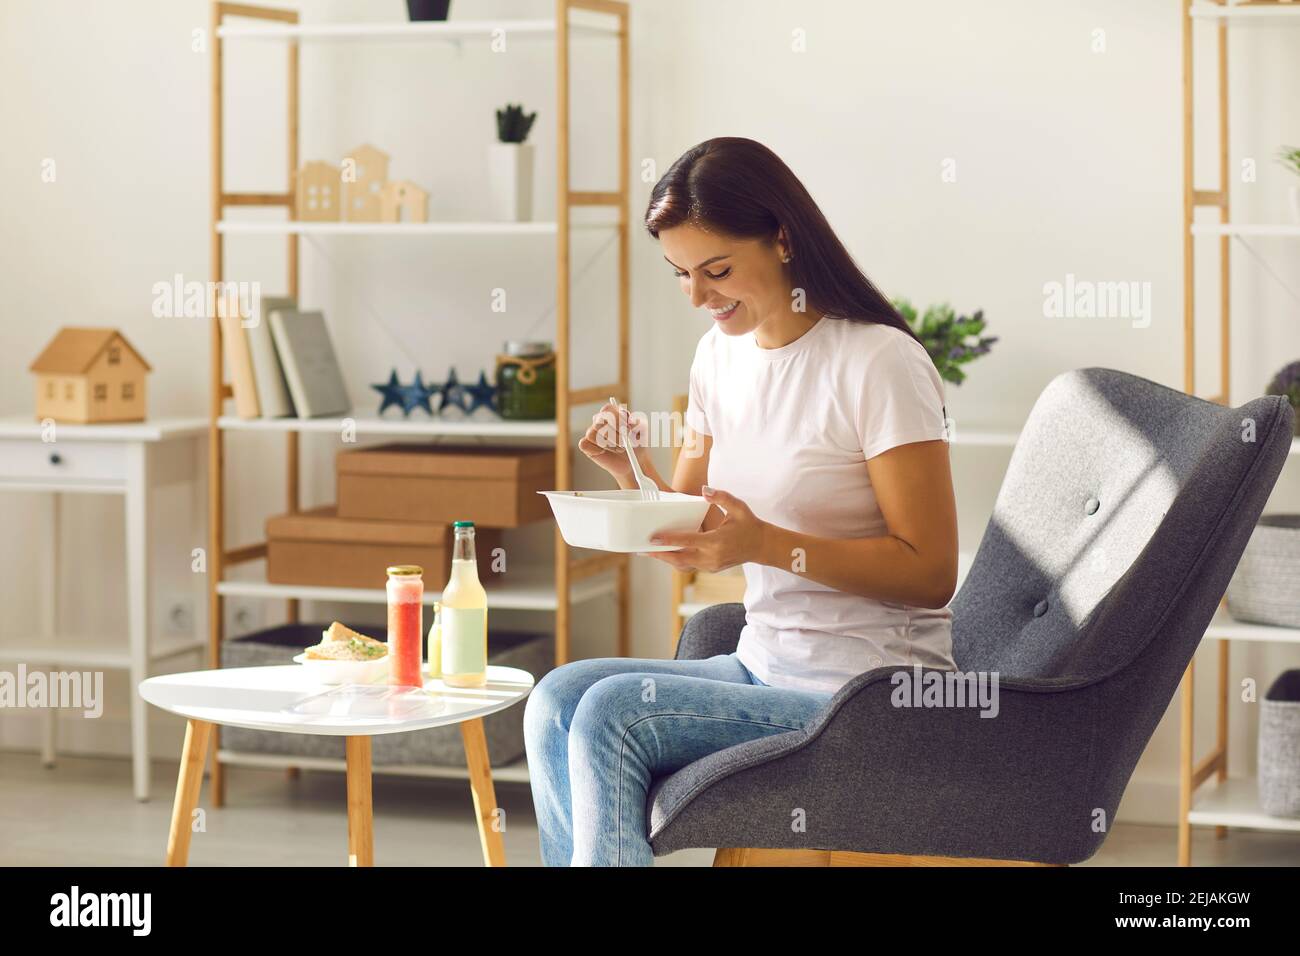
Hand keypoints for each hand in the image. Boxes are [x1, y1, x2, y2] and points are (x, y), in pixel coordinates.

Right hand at [578, 401, 650, 482]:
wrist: (632, 463)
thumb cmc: (637, 446)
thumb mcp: (642, 434)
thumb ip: (637, 424)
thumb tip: (630, 420)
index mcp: (614, 414)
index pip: (608, 409)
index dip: (616, 419)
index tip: (627, 429)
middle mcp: (601, 421)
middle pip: (599, 421)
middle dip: (613, 434)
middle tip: (624, 443)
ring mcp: (592, 432)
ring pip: (592, 434)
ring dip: (607, 444)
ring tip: (618, 449)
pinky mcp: (586, 444)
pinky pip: (584, 444)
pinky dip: (595, 450)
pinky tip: (604, 452)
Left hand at [643, 486, 767, 571]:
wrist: (762, 546)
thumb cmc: (750, 524)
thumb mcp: (738, 507)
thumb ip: (721, 497)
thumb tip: (704, 490)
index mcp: (716, 542)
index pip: (687, 541)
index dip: (669, 540)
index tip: (653, 538)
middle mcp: (711, 557)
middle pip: (679, 559)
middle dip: (660, 555)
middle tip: (642, 549)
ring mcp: (711, 565)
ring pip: (683, 565)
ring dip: (666, 560)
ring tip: (650, 552)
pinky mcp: (711, 568)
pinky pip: (690, 566)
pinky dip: (677, 561)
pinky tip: (667, 554)